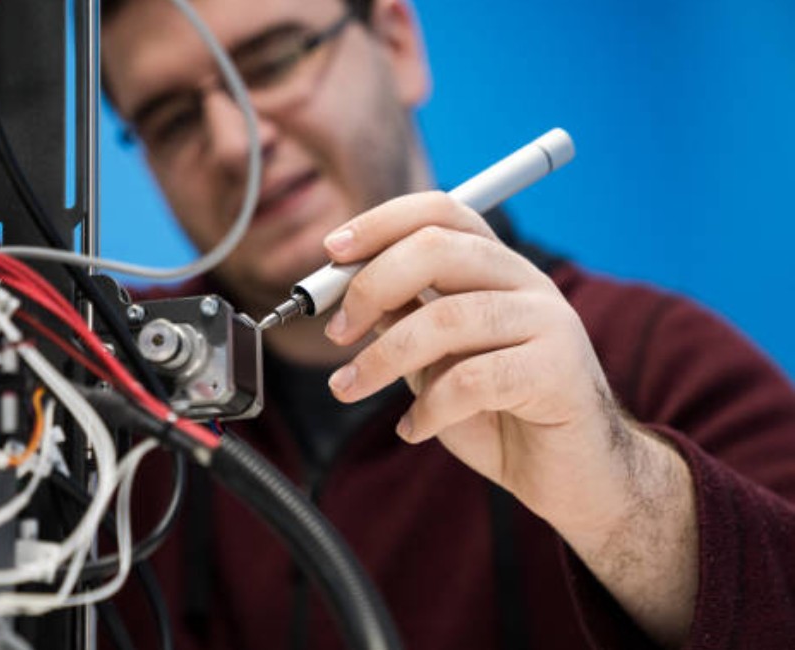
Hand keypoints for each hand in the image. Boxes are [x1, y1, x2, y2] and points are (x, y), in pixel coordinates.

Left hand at [322, 190, 637, 531]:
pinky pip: (471, 380)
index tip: (333, 252)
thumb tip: (350, 296)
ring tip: (348, 389)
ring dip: (381, 358)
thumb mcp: (436, 362)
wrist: (573, 475)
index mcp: (496, 267)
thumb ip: (405, 322)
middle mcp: (525, 282)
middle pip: (438, 249)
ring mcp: (548, 322)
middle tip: (336, 332)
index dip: (382, 222)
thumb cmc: (498, 413)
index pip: (441, 212)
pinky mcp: (557, 372)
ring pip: (446, 318)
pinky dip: (427, 409)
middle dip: (371, 285)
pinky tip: (412, 429)